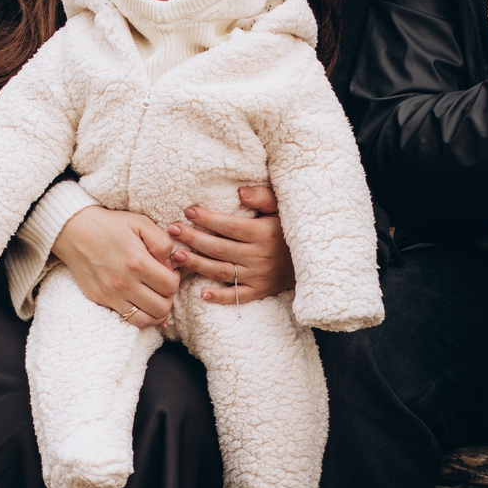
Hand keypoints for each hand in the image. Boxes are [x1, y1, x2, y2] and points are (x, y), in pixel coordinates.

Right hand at [52, 206, 179, 327]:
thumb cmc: (110, 225)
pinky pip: (126, 319)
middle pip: (161, 308)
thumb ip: (162, 243)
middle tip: (163, 286)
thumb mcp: (141, 223)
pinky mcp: (99, 300)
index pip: (170, 286)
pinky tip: (140, 303)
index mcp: (137, 263)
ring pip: (145, 321)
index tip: (169, 271)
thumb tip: (170, 266)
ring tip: (155, 298)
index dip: (175, 279)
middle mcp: (124, 283)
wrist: (74, 230)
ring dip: (155, 313)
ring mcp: (110, 295)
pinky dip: (138, 315)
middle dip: (169, 298)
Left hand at [170, 185, 294, 304]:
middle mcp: (259, 256)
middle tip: (172, 229)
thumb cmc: (291, 229)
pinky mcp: (260, 291)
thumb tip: (240, 191)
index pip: (228, 226)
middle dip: (192, 238)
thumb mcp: (283, 208)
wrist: (314, 260)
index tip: (188, 211)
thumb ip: (263, 197)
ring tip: (176, 256)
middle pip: (218, 248)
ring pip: (221, 271)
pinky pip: (237, 296)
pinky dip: (219, 297)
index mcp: (263, 234)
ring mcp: (258, 276)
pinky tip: (201, 293)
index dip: (207, 219)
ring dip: (196, 264)